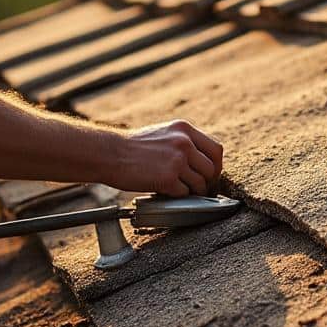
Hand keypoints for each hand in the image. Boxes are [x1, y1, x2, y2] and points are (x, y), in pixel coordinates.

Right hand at [105, 120, 223, 196]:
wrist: (110, 153)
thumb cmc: (132, 146)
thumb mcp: (163, 133)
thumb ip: (183, 142)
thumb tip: (200, 160)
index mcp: (184, 129)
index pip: (216, 149)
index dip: (216, 166)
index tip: (211, 175)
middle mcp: (184, 143)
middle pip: (212, 168)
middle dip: (208, 182)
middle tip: (200, 189)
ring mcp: (177, 160)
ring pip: (200, 183)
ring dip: (194, 192)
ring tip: (182, 192)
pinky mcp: (168, 178)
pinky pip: (184, 193)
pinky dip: (178, 197)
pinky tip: (168, 193)